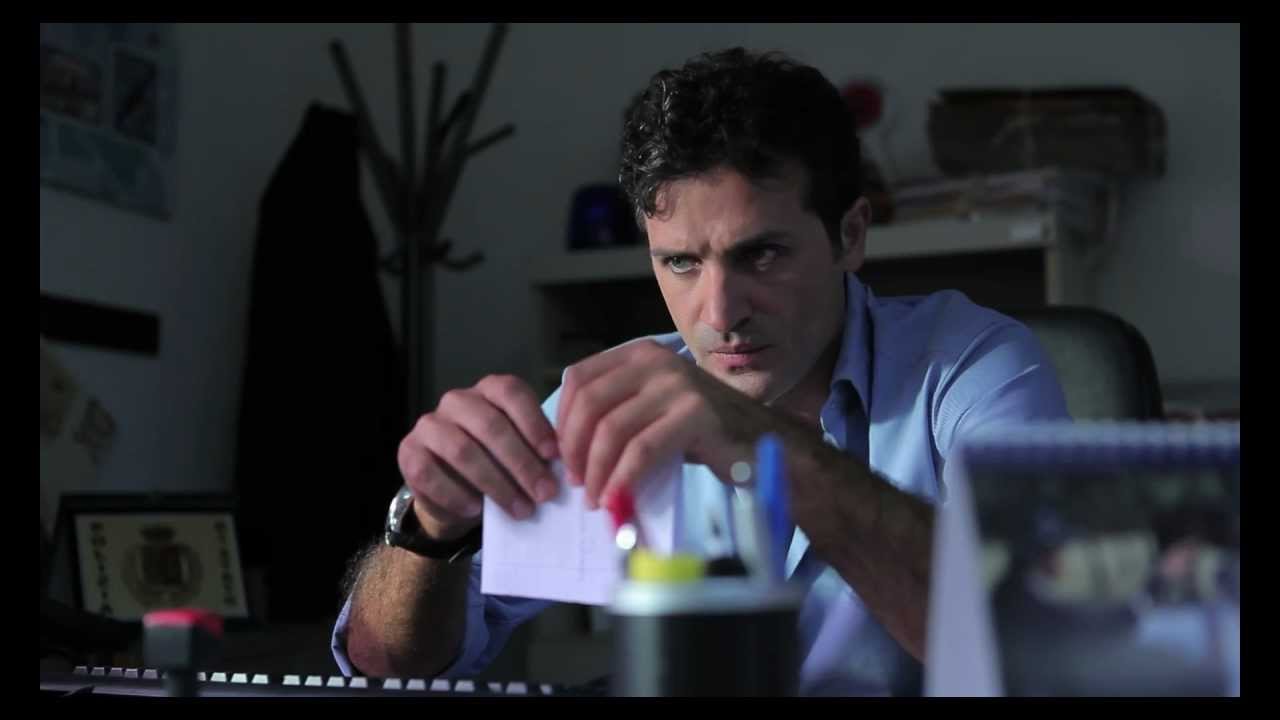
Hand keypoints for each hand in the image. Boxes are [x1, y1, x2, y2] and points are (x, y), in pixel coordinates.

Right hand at [397, 375, 559, 540]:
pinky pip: (430, 473)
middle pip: (490, 425)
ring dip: (495, 484)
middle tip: (544, 493)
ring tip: (520, 509)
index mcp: (489, 390)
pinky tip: (476, 510)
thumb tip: (563, 468)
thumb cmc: (497, 465)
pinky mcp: (408, 452)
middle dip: (521, 463)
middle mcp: (457, 400)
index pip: (512, 394)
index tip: (554, 456)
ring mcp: (429, 424)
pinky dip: (456, 495)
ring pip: (462, 450)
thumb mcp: (521, 452)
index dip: (534, 423)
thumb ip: (537, 451)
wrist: (455, 493)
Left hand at [556, 340, 769, 509]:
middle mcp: (657, 361)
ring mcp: (678, 385)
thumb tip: (565, 446)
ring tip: (595, 497)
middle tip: (575, 482)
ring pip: (612, 429)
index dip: (562, 420)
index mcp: (640, 354)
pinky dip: (622, 479)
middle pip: (590, 403)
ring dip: (596, 470)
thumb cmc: (701, 432)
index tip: (561, 456)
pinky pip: (642, 450)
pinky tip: (617, 499)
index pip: (579, 379)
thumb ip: (614, 411)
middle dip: (574, 448)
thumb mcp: (652, 408)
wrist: (761, 443)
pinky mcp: (695, 414)